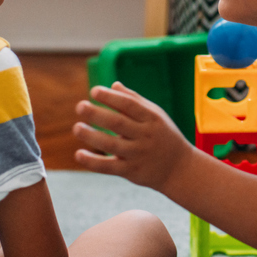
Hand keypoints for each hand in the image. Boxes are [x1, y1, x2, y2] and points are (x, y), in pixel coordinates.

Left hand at [73, 83, 196, 190]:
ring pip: (111, 145)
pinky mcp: (131, 172)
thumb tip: (113, 85)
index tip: (93, 91)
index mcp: (152, 118)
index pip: (128, 105)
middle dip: (96, 114)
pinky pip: (109, 167)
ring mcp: (138, 154)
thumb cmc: (164, 136)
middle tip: (80, 106)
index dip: (110, 97)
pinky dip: (92, 162)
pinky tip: (79, 154)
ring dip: (91, 136)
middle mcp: (145, 136)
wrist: (179, 168)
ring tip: (76, 128)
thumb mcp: (156, 115)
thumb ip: (135, 100)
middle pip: (117, 123)